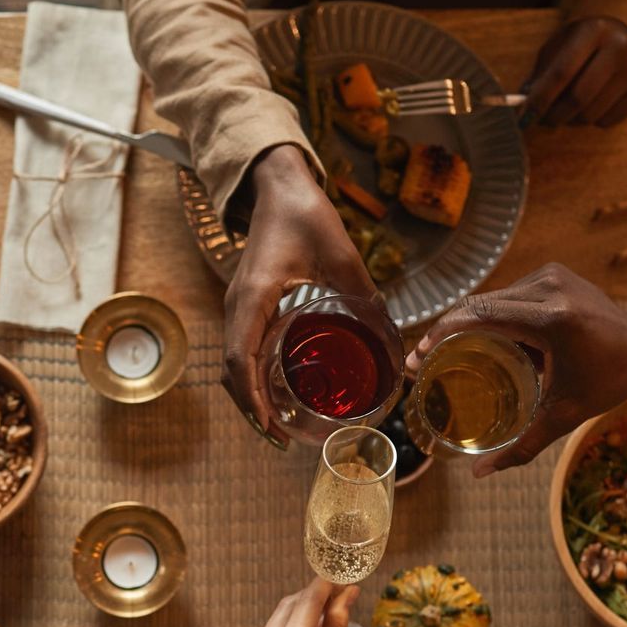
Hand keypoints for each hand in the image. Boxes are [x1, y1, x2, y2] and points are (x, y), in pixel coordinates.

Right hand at [223, 145, 375, 445]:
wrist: (278, 187)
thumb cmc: (306, 215)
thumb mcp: (344, 257)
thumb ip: (367, 301)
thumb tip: (394, 347)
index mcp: (255, 296)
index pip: (241, 358)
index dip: (253, 398)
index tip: (273, 425)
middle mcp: (238, 306)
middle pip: (232, 371)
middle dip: (252, 410)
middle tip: (282, 439)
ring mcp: (238, 306)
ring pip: (232, 363)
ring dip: (249, 397)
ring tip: (278, 425)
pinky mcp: (246, 305)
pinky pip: (240, 349)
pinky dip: (250, 377)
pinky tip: (276, 391)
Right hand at [407, 264, 626, 476]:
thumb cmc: (612, 379)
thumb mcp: (567, 413)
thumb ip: (523, 444)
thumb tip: (481, 474)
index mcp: (551, 318)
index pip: (478, 315)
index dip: (440, 334)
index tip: (419, 357)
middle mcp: (547, 288)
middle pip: (477, 305)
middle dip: (444, 330)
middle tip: (422, 359)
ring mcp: (550, 276)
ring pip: (490, 298)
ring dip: (466, 322)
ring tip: (444, 352)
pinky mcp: (552, 274)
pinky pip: (508, 294)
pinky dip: (489, 315)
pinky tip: (476, 339)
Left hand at [521, 17, 626, 128]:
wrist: (624, 34)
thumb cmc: (581, 44)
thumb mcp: (559, 47)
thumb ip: (540, 75)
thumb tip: (523, 108)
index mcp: (594, 30)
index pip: (561, 73)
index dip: (539, 100)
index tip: (522, 119)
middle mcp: (620, 47)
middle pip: (577, 99)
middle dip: (553, 116)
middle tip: (541, 120)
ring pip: (590, 115)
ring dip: (570, 120)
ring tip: (567, 108)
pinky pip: (606, 121)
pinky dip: (591, 120)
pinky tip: (592, 103)